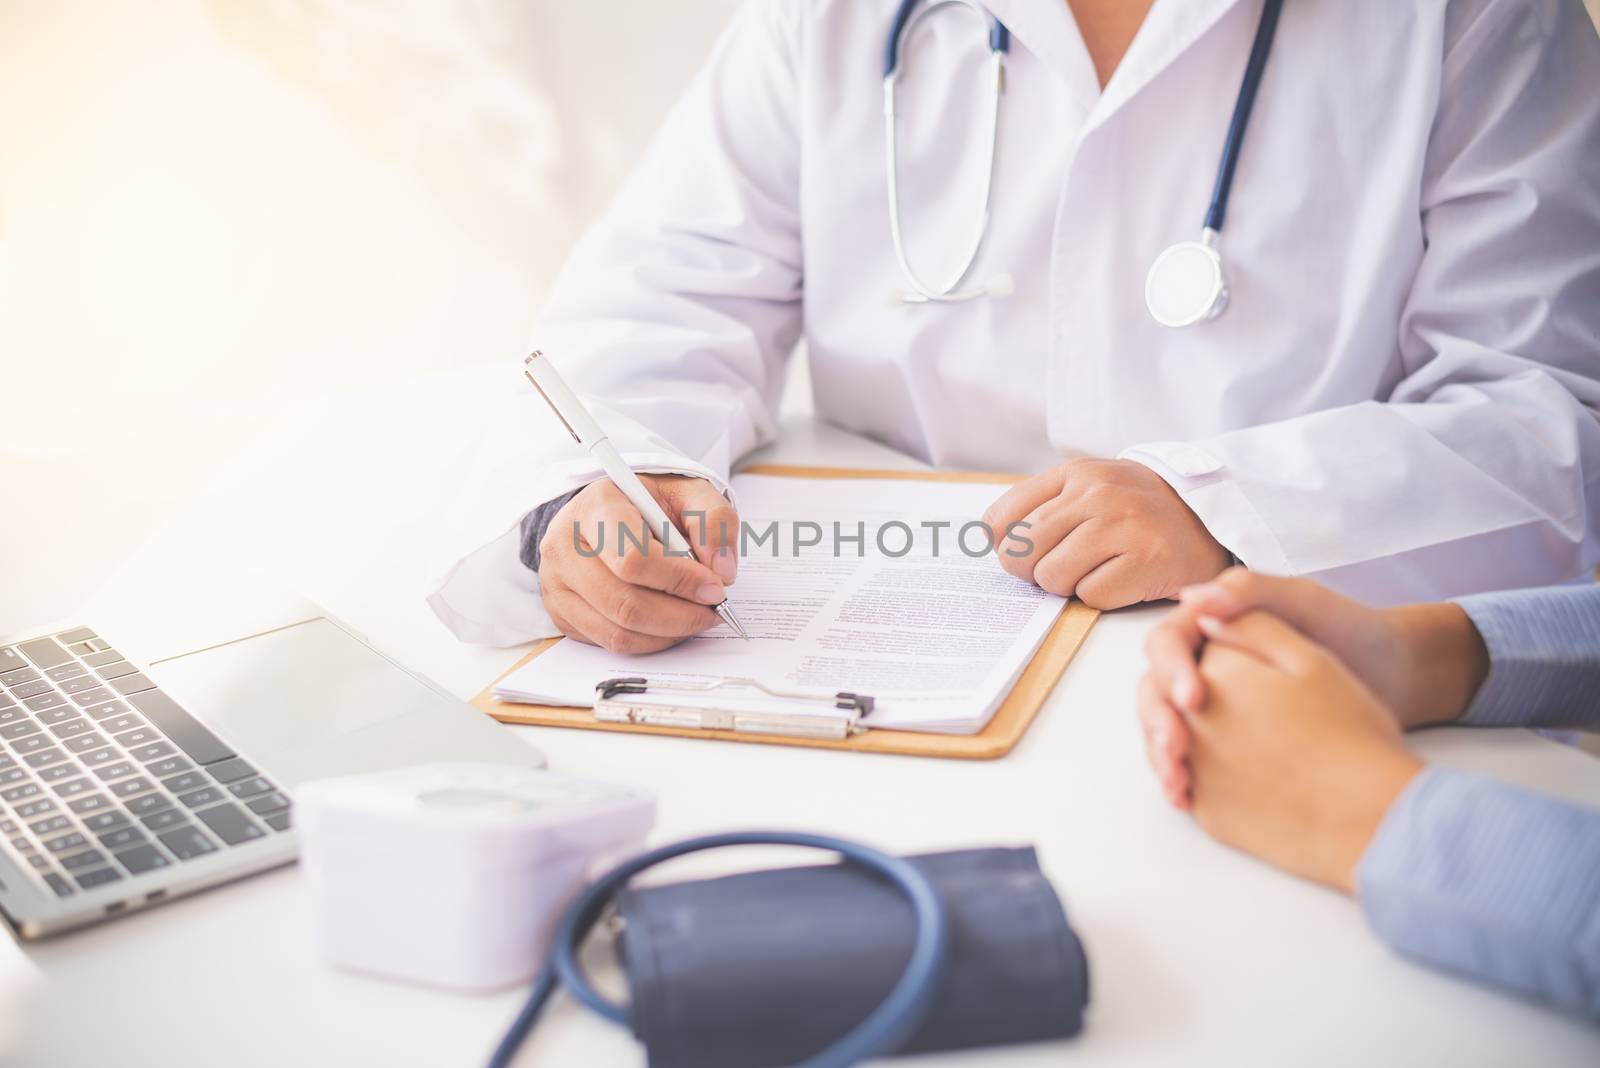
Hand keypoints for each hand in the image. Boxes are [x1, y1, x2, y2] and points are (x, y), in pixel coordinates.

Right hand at [538, 475, 738, 653]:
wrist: (611, 511)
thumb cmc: (650, 503)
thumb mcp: (689, 492)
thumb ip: (715, 521)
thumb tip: (722, 572)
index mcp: (595, 507)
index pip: (633, 558)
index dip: (680, 580)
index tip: (715, 587)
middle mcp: (565, 546)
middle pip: (625, 603)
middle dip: (680, 615)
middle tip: (713, 610)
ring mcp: (557, 583)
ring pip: (618, 631)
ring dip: (669, 633)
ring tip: (696, 616)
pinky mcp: (561, 612)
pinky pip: (611, 642)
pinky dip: (651, 641)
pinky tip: (670, 623)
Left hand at [983, 458, 1229, 609]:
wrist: (1211, 517)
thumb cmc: (1138, 510)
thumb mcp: (1090, 488)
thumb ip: (1041, 505)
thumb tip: (986, 537)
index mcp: (1076, 473)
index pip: (1001, 518)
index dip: (1002, 546)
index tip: (1022, 553)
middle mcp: (1098, 494)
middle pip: (1020, 552)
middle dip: (1032, 572)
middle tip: (1062, 568)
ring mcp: (1125, 525)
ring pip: (1052, 577)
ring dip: (1068, 585)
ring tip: (1098, 569)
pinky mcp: (1148, 561)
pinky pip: (1091, 596)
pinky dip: (1101, 596)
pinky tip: (1124, 578)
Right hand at [1137, 568, 1487, 807]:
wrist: (1395, 674)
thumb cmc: (1351, 630)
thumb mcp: (1305, 603)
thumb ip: (1250, 594)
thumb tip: (1190, 598)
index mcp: (1211, 627)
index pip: (1167, 645)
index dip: (1171, 671)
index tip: (1194, 698)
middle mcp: (1203, 664)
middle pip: (1157, 690)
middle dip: (1158, 721)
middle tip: (1176, 751)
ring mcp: (1213, 704)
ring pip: (1167, 727)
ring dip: (1162, 754)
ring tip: (1177, 783)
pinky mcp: (1225, 739)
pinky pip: (1191, 756)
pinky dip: (1182, 776)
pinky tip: (1186, 797)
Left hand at [1183, 611, 1423, 891]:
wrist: (1376, 815)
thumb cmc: (1352, 731)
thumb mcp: (1310, 658)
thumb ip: (1249, 625)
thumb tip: (1203, 615)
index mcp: (1212, 678)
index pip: (1176, 652)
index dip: (1195, 650)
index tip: (1223, 658)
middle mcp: (1191, 728)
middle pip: (1163, 700)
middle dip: (1178, 694)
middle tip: (1207, 699)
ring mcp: (1197, 777)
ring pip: (1171, 746)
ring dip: (1184, 737)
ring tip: (1227, 737)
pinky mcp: (1210, 818)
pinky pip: (1192, 788)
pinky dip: (1201, 776)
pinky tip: (1235, 775)